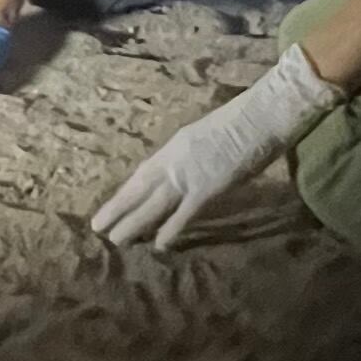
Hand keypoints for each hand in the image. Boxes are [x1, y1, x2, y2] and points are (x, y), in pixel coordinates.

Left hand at [90, 47, 341, 248]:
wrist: (263, 115)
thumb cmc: (243, 121)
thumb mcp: (207, 135)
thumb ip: (193, 153)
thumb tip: (185, 170)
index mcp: (176, 145)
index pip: (144, 173)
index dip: (126, 192)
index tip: (112, 206)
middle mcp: (175, 160)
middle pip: (139, 188)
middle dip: (118, 209)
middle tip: (97, 227)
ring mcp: (189, 174)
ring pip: (153, 204)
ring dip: (133, 223)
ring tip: (115, 241)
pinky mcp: (207, 188)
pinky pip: (184, 214)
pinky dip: (170, 230)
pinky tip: (159, 245)